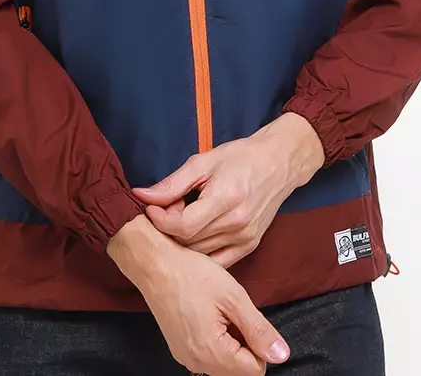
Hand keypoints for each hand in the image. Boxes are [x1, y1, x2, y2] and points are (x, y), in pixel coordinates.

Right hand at [107, 215, 290, 374]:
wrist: (154, 263)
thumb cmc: (191, 274)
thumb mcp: (233, 297)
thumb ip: (259, 330)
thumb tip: (281, 355)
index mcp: (212, 353)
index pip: (255, 370)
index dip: (260, 344)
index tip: (247, 317)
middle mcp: (196, 363)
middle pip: (239, 370)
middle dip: (245, 344)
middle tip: (234, 311)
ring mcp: (185, 357)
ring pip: (224, 363)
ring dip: (231, 341)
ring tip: (221, 310)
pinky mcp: (180, 348)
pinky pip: (208, 355)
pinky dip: (216, 338)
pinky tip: (209, 313)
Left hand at [132, 114, 323, 268]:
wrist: (278, 163)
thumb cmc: (241, 157)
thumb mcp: (204, 161)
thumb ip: (173, 183)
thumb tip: (142, 196)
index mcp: (225, 199)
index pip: (183, 226)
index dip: (160, 220)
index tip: (150, 207)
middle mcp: (237, 223)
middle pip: (188, 241)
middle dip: (168, 228)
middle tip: (166, 208)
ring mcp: (244, 238)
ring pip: (199, 254)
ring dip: (182, 240)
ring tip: (182, 216)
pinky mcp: (249, 246)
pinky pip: (215, 262)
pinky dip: (199, 253)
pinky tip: (194, 235)